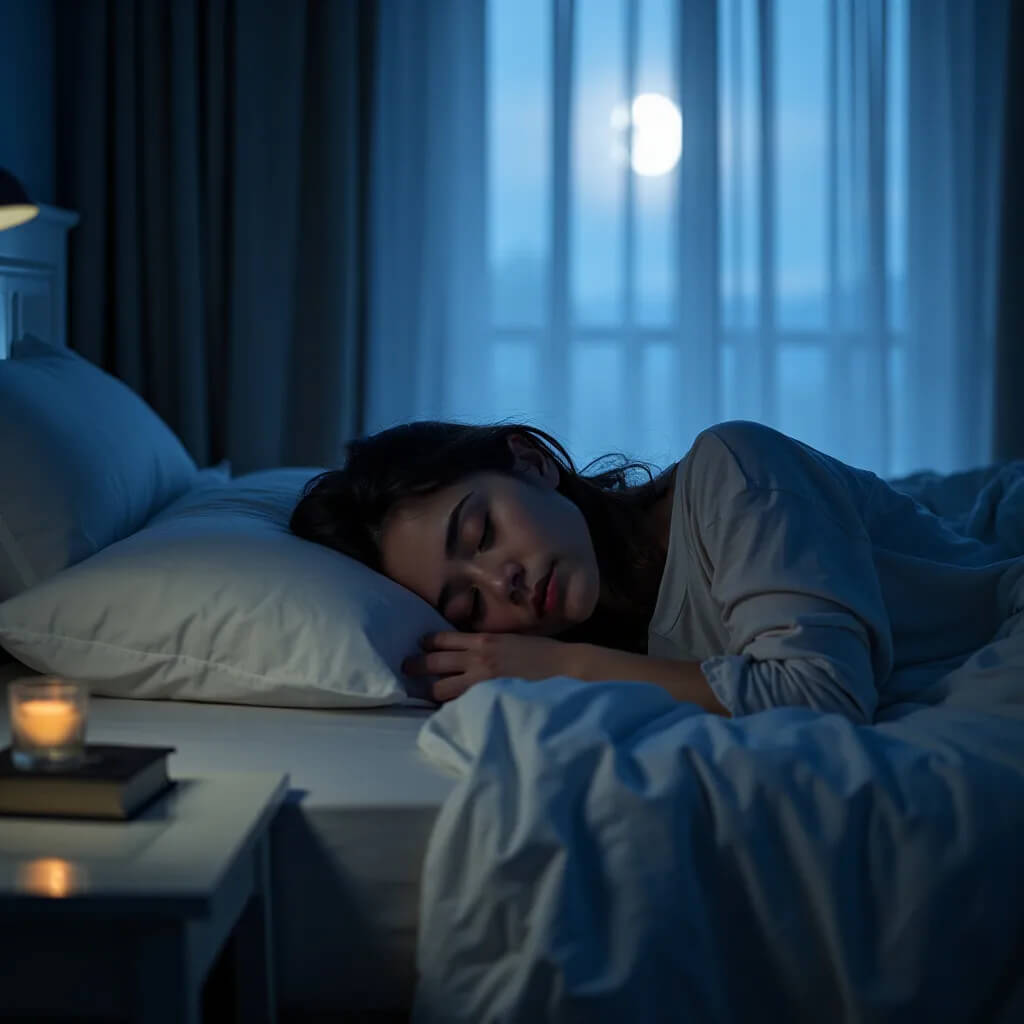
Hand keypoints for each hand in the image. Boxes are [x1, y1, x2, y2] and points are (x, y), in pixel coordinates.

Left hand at [402, 631, 574, 702]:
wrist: (566, 668)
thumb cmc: (544, 654)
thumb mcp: (512, 640)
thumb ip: (491, 645)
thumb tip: (473, 649)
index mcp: (484, 640)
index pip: (445, 639)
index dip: (428, 643)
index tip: (420, 645)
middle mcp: (478, 657)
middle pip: (435, 661)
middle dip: (416, 665)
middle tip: (406, 668)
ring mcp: (482, 681)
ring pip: (441, 687)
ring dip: (431, 689)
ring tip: (422, 693)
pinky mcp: (489, 699)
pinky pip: (460, 705)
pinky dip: (450, 708)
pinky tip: (445, 712)